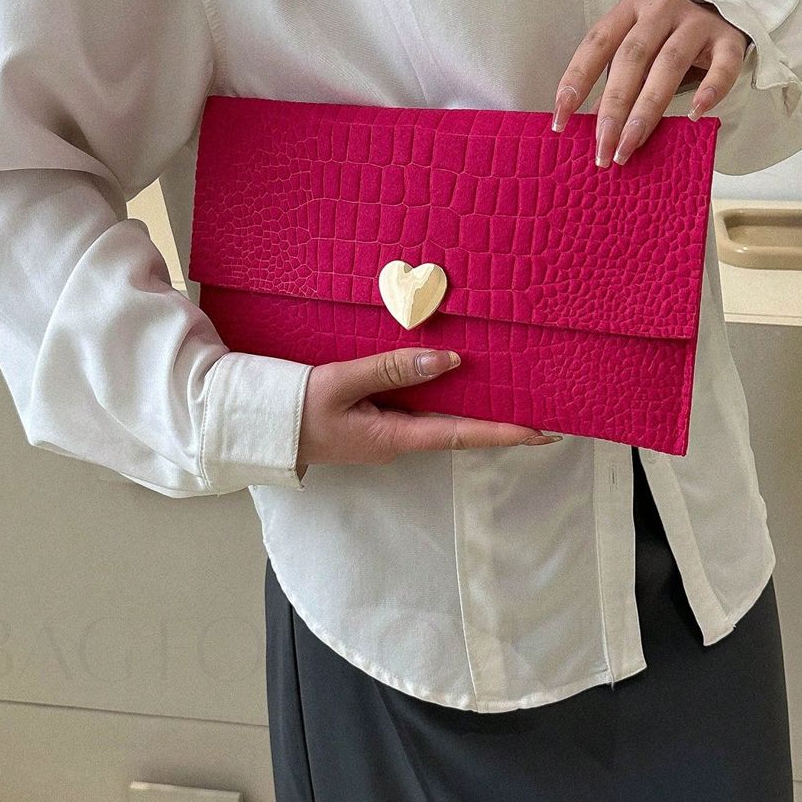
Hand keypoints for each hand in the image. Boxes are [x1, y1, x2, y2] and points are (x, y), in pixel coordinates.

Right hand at [295, 348, 560, 477]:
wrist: (257, 428)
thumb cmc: (295, 407)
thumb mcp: (342, 382)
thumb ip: (394, 369)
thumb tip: (447, 361)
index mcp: (393, 437)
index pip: (462, 434)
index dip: (505, 433)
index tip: (543, 432)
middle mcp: (397, 440)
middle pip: (458, 429)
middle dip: (500, 422)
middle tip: (543, 411)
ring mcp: (385, 433)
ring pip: (440, 418)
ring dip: (474, 409)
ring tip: (513, 393)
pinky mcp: (374, 422)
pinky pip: (418, 409)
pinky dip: (443, 397)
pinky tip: (455, 381)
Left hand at [551, 0, 751, 166]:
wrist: (720, 18)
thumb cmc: (665, 43)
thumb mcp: (635, 53)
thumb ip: (614, 81)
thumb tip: (589, 125)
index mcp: (629, 10)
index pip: (597, 43)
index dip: (577, 80)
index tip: (561, 119)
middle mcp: (660, 10)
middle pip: (632, 58)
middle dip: (614, 106)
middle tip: (603, 146)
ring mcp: (696, 22)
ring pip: (669, 64)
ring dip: (647, 108)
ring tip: (632, 143)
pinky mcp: (728, 39)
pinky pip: (722, 65)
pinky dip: (710, 89)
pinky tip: (694, 114)